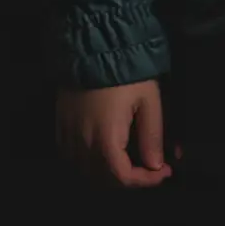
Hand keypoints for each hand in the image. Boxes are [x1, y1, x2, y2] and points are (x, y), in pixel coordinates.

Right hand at [55, 79, 177, 188]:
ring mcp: (68, 136)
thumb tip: (156, 165)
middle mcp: (83, 145)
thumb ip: (152, 135)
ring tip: (127, 161)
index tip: (164, 172)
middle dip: (128, 178)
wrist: (92, 45)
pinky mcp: (60, 126)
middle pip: (103, 179)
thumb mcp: (148, 99)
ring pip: (85, 171)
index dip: (145, 180)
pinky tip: (100, 153)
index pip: (123, 177)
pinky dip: (86, 163)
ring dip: (107, 174)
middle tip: (148, 167)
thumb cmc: (125, 71)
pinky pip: (70, 157)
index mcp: (106, 141)